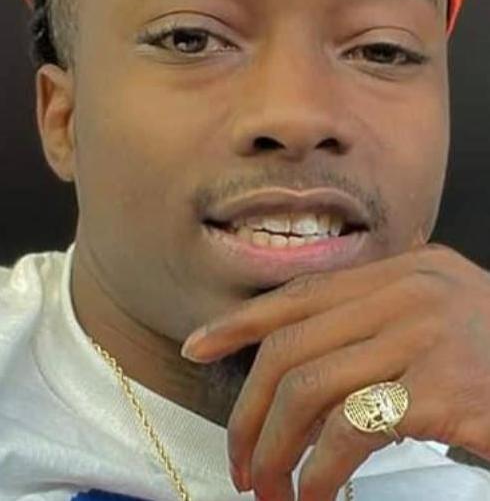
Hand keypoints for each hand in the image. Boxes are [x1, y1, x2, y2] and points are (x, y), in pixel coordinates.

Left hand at [181, 242, 489, 500]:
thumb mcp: (444, 312)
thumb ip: (385, 309)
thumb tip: (307, 332)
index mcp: (404, 271)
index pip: (302, 291)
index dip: (243, 321)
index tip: (200, 346)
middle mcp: (410, 291)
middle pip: (293, 343)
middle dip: (251, 409)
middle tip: (243, 460)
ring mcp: (424, 335)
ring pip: (309, 387)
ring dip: (276, 448)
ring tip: (270, 489)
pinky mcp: (440, 388)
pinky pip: (350, 429)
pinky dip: (320, 471)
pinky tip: (318, 496)